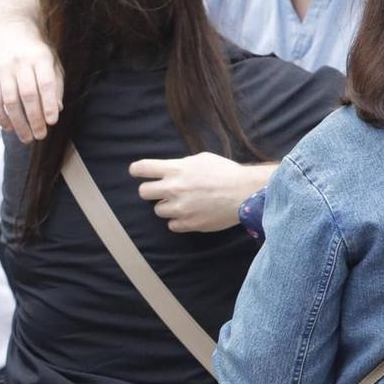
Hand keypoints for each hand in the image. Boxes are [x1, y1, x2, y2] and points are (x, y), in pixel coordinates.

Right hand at [0, 23, 62, 143]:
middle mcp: (20, 62)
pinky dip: (1, 117)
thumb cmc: (37, 53)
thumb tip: (56, 109)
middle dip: (34, 118)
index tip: (52, 122)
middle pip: (27, 94)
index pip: (45, 83)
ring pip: (10, 100)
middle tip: (40, 135)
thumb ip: (56, 85)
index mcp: (40, 57)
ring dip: (18, 122)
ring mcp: (3, 70)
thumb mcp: (52, 62)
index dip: (48, 103)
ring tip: (26, 138)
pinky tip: (9, 128)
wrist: (10, 32)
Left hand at [130, 153, 274, 233]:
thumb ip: (181, 165)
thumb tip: (170, 169)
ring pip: (158, 210)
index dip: (137, 170)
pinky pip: (172, 225)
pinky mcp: (189, 224)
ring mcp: (180, 208)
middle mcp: (173, 188)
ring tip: (183, 203)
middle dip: (152, 191)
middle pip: (143, 192)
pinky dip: (179, 221)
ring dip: (167, 207)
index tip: (139, 173)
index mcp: (176, 169)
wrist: (246, 193)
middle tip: (163, 191)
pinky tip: (191, 214)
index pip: (141, 168)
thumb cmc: (226, 173)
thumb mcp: (201, 159)